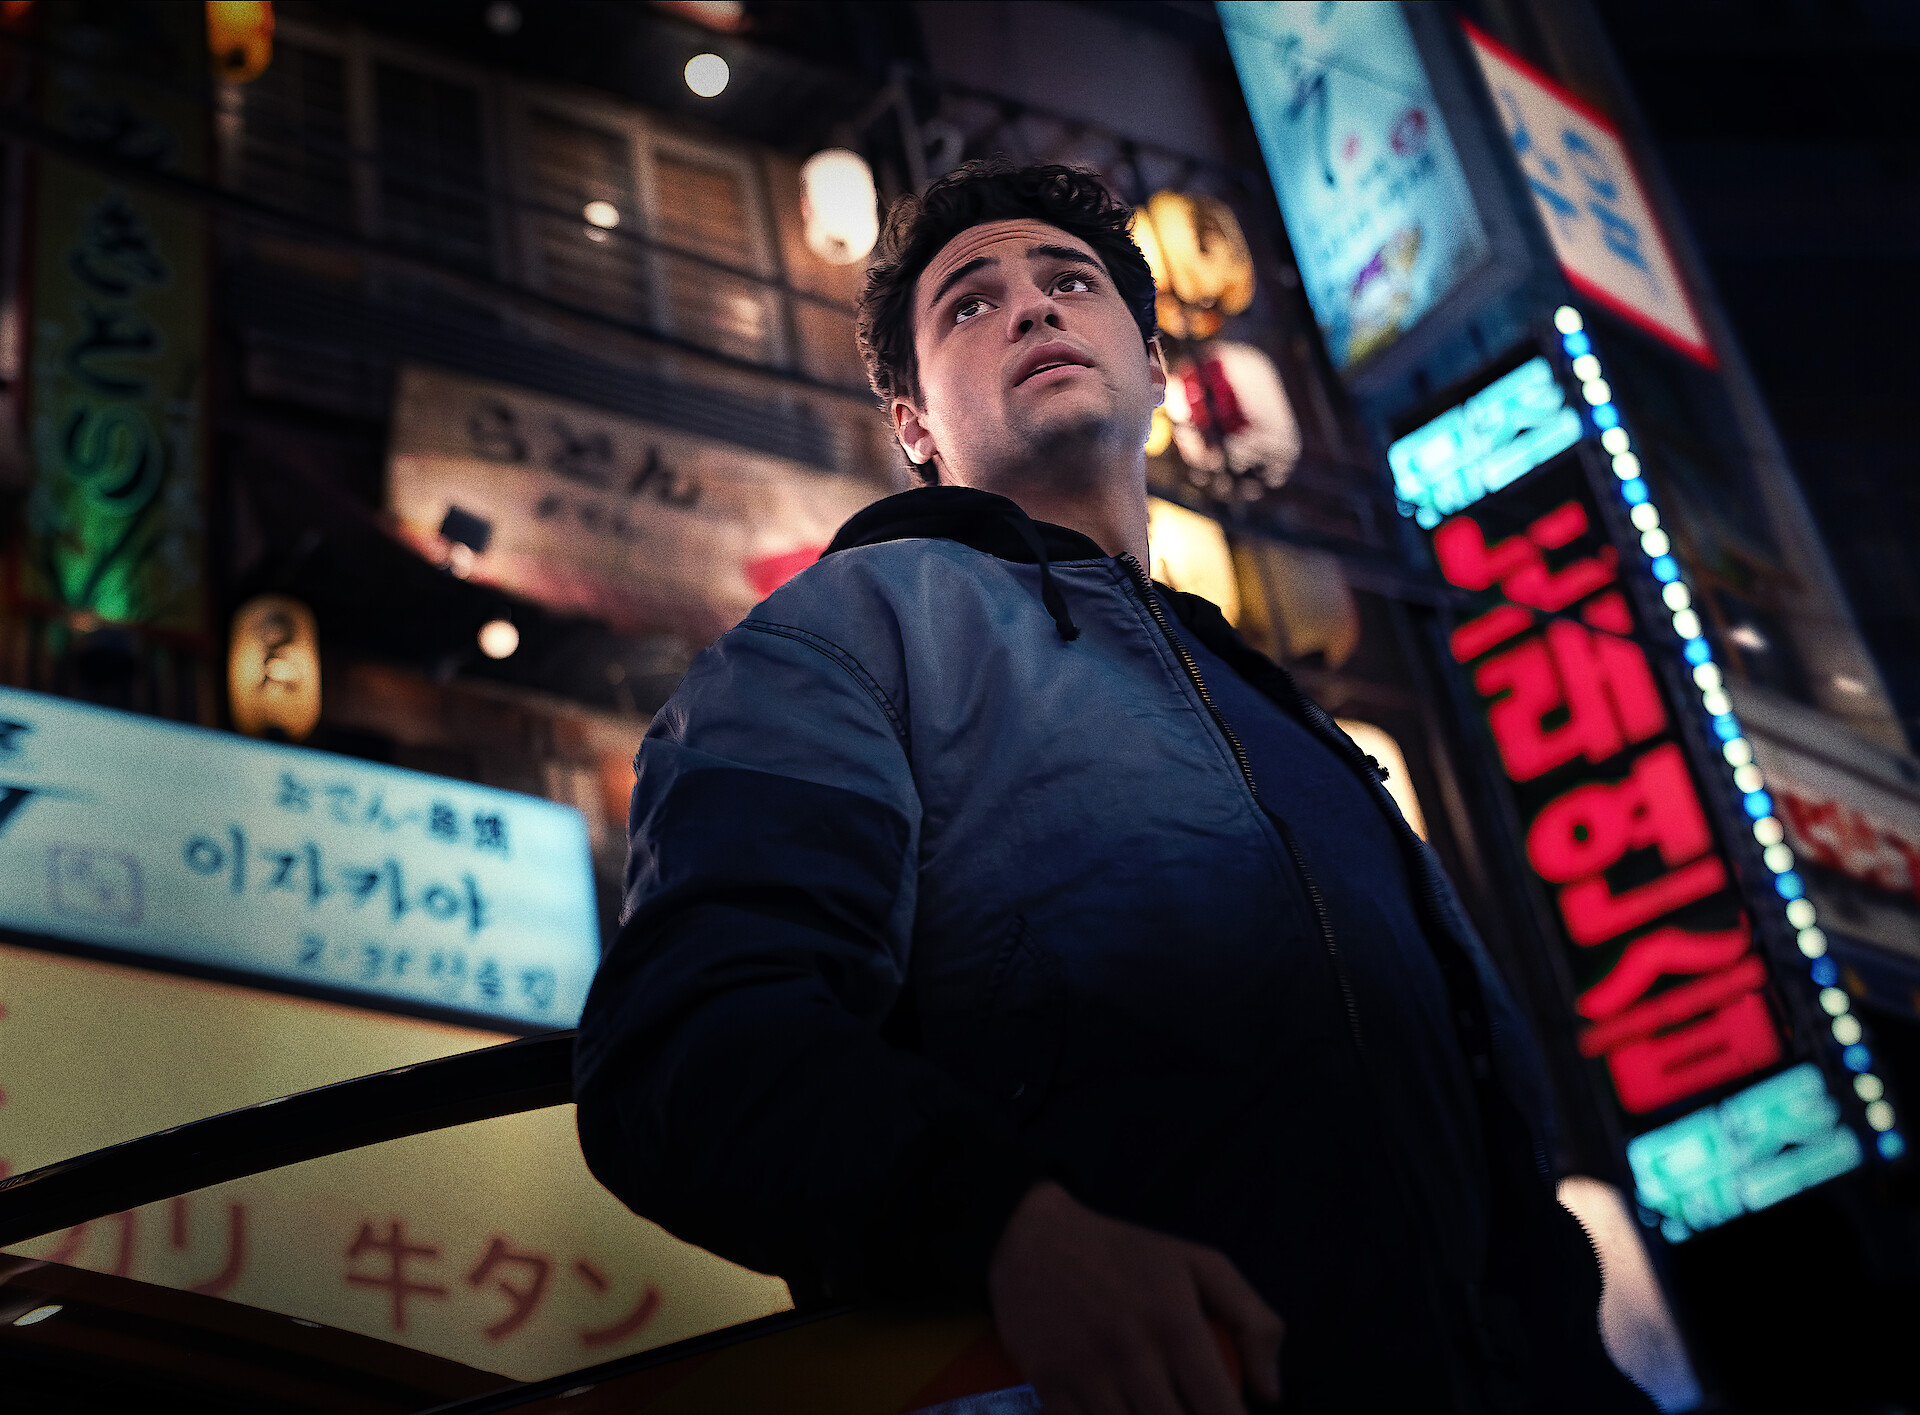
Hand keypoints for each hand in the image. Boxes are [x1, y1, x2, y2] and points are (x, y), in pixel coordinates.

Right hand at [987, 1180, 1284, 1414]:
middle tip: (1191, 1412)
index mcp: (1176, 1323)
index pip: (1220, 1410)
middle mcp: (1132, 1352)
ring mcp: (1086, 1373)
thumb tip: (1271, 1394)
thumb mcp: (1199, 1264)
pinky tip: (1118, 1413)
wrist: (1030, 1237)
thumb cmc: (1125, 1254)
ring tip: (1157, 1409)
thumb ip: (1252, 1320)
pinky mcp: (1047, 1387)